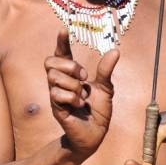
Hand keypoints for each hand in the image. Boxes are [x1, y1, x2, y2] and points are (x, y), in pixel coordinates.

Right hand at [44, 28, 119, 159]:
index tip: (64, 29)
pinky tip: (79, 106)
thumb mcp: (106, 89)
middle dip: (69, 66)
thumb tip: (115, 51)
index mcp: (71, 76)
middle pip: (50, 62)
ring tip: (83, 97)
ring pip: (53, 77)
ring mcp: (56, 95)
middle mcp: (60, 83)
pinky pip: (57, 94)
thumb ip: (106, 70)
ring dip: (73, 85)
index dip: (61, 41)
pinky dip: (72, 98)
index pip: (61, 54)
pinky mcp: (56, 108)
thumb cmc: (97, 112)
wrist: (94, 135)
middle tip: (84, 77)